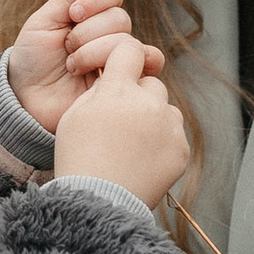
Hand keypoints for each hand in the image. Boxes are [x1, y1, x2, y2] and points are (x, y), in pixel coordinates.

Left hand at [5, 0, 162, 135]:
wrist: (28, 101)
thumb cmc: (32, 62)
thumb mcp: (42, 25)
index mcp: (90, 15)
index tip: (73, 13)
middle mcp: (109, 33)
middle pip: (120, 17)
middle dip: (88, 32)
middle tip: (67, 47)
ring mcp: (120, 56)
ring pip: (128, 40)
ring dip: (94, 53)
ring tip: (73, 67)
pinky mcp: (128, 78)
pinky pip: (150, 62)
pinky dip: (133, 62)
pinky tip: (100, 73)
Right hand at [53, 35, 189, 209]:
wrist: (100, 203)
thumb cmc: (79, 159)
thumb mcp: (73, 116)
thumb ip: (97, 91)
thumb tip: (112, 78)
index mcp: (118, 91)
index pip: (129, 50)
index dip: (123, 57)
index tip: (119, 69)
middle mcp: (148, 104)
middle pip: (150, 84)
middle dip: (138, 96)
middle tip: (121, 121)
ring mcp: (168, 127)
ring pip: (165, 109)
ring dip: (153, 119)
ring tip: (132, 145)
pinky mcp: (180, 149)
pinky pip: (174, 135)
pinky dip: (162, 142)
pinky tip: (142, 159)